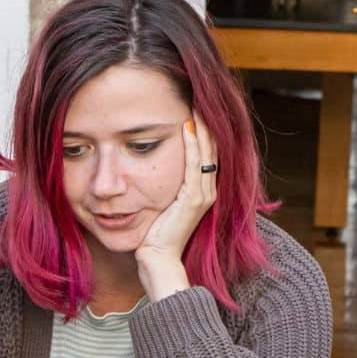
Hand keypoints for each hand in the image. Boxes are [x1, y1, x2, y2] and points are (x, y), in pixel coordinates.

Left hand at [135, 117, 217, 300]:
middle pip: (210, 149)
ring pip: (206, 153)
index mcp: (200, 192)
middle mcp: (206, 191)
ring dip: (202, 128)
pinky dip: (192, 145)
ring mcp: (202, 196)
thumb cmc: (153, 235)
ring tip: (197, 105)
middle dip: (205, 123)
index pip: (205, 154)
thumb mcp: (159, 204)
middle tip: (199, 98)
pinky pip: (195, 166)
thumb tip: (145, 168)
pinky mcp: (193, 200)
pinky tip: (187, 128)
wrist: (156, 259)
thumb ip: (162, 187)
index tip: (194, 108)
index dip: (203, 131)